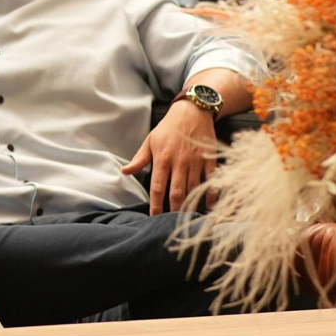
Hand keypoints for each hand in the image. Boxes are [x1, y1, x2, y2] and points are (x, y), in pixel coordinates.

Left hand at [120, 100, 217, 215]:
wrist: (193, 111)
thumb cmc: (168, 128)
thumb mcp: (150, 140)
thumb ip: (139, 159)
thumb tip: (124, 171)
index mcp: (162, 158)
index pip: (157, 186)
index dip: (155, 204)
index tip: (153, 217)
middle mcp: (179, 162)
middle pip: (176, 192)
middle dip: (173, 210)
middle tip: (171, 224)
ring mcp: (196, 161)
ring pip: (193, 188)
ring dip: (190, 205)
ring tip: (187, 219)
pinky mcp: (209, 159)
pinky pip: (211, 180)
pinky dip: (211, 194)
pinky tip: (208, 206)